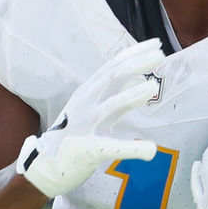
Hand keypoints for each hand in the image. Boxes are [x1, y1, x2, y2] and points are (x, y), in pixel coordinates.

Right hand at [16, 38, 163, 197]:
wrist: (48, 165)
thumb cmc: (75, 133)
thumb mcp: (94, 107)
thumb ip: (117, 93)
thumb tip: (140, 78)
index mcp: (89, 92)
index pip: (114, 66)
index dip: (135, 53)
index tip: (156, 43)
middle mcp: (86, 103)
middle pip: (113, 77)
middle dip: (136, 64)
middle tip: (160, 55)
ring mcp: (86, 125)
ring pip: (111, 105)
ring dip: (132, 95)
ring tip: (153, 86)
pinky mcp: (88, 150)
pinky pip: (111, 148)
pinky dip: (131, 148)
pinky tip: (150, 150)